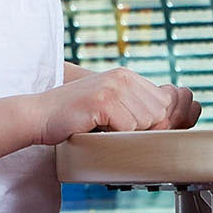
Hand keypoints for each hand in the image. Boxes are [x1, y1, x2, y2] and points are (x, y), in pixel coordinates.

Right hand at [37, 68, 198, 142]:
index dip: (154, 122)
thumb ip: (137, 108)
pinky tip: (95, 128)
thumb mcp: (112, 105)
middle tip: (113, 129)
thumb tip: (171, 121)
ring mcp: (113, 87)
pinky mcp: (102, 101)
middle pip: (157, 115)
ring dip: (125, 134)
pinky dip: (113, 136)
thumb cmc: (76, 117)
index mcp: (128, 76)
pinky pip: (126, 129)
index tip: (132, 129)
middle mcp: (123, 77)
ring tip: (103, 128)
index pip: (164, 103)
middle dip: (140, 129)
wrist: (41, 115)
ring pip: (144, 123)